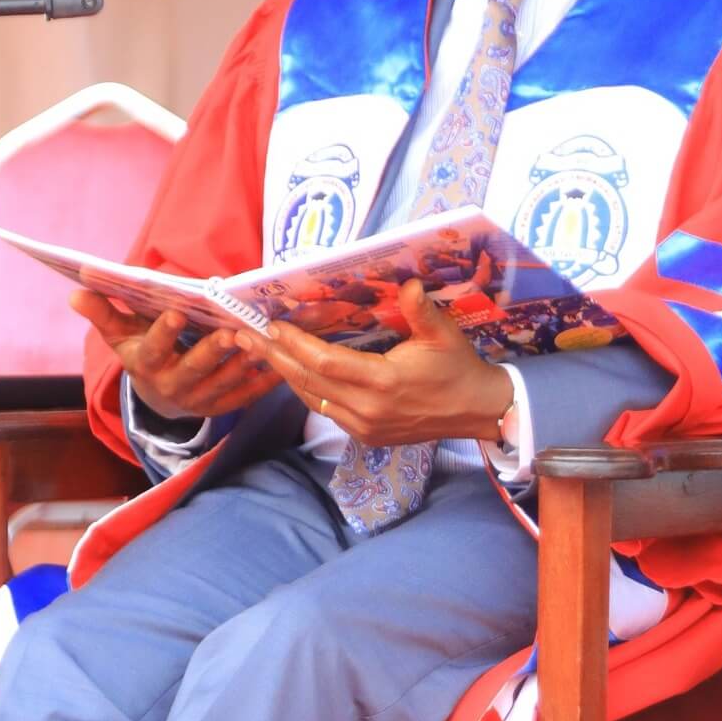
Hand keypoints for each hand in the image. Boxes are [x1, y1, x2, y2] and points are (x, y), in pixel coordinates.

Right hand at [69, 289, 277, 420]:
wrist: (159, 395)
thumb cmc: (142, 351)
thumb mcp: (120, 334)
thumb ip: (102, 312)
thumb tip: (75, 291)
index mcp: (148, 365)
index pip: (153, 349)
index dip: (163, 332)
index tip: (175, 311)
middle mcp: (173, 387)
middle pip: (193, 370)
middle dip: (211, 352)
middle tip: (230, 331)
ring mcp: (200, 399)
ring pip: (223, 384)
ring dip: (242, 365)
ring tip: (259, 341)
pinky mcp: (223, 406)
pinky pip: (245, 396)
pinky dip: (263, 383)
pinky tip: (280, 366)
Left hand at [234, 278, 511, 444]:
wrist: (477, 413)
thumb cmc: (459, 369)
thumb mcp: (445, 336)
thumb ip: (422, 311)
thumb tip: (408, 284)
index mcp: (384, 382)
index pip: (325, 363)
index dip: (295, 345)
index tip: (273, 326)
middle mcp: (367, 409)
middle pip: (308, 382)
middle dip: (275, 358)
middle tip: (244, 336)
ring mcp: (364, 426)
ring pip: (312, 399)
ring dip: (284, 374)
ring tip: (260, 351)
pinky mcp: (365, 436)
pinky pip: (325, 411)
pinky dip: (306, 390)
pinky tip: (292, 372)